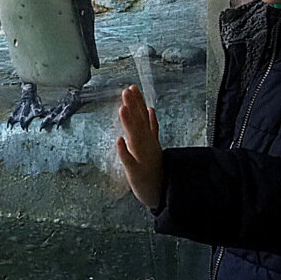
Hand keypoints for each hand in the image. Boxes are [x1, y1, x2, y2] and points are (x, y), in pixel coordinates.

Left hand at [116, 85, 162, 209]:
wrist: (162, 192)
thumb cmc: (156, 168)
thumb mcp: (154, 144)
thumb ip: (151, 126)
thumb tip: (150, 108)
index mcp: (149, 138)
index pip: (143, 117)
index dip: (138, 102)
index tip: (131, 87)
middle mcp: (147, 145)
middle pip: (139, 123)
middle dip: (133, 106)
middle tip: (126, 91)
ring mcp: (142, 157)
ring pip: (135, 138)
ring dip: (129, 123)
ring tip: (122, 108)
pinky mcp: (136, 172)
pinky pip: (130, 160)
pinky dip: (124, 151)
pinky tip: (119, 140)